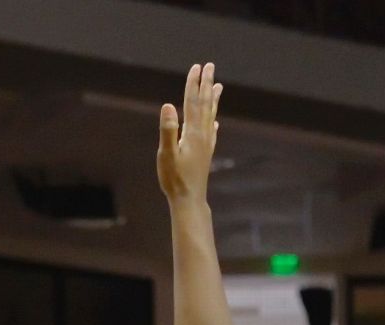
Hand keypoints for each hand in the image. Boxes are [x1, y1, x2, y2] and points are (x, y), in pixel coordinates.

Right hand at [157, 62, 221, 203]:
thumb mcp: (166, 154)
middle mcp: (202, 135)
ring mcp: (206, 144)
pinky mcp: (205, 153)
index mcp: (192, 133)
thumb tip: (167, 106)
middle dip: (205, 85)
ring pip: (210, 116)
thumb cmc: (174, 179)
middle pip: (205, 104)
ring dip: (212, 100)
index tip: (196, 67)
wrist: (190, 199)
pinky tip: (214, 122)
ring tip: (218, 86)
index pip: (192, 102)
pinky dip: (212, 122)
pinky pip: (211, 132)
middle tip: (209, 66)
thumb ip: (168, 130)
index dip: (193, 84)